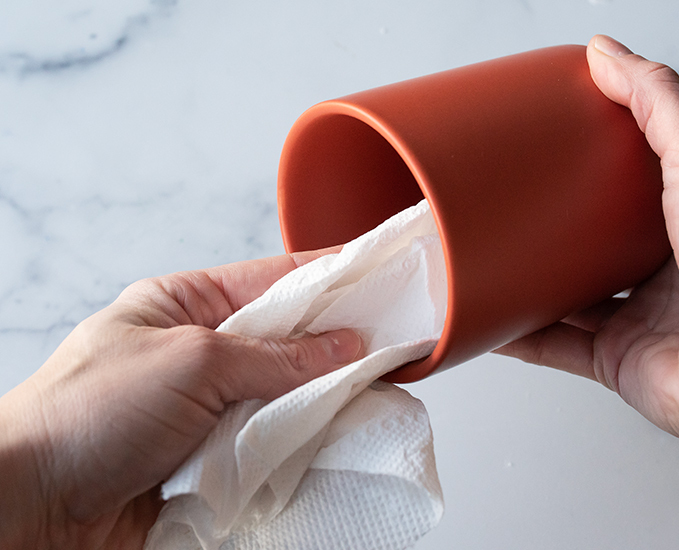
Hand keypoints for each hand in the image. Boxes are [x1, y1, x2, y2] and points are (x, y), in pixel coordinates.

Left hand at [0, 249, 362, 549]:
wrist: (32, 509)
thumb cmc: (86, 414)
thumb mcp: (192, 361)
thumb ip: (275, 356)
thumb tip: (344, 346)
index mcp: (186, 304)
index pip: (274, 278)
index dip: (330, 274)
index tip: (379, 271)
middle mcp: (202, 352)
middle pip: (288, 340)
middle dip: (336, 343)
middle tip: (392, 340)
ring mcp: (211, 407)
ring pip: (287, 394)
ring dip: (323, 398)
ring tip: (374, 389)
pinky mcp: (216, 458)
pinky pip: (274, 442)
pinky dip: (303, 442)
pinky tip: (335, 436)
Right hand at [498, 35, 678, 548]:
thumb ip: (656, 100)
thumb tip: (606, 52)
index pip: (628, 184)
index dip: (588, 164)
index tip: (547, 143)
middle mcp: (662, 269)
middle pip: (590, 243)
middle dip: (550, 227)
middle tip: (510, 203)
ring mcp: (636, 316)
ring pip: (566, 297)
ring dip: (528, 282)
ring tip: (488, 258)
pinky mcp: (614, 360)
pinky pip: (554, 348)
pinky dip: (518, 337)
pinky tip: (490, 320)